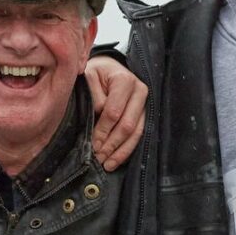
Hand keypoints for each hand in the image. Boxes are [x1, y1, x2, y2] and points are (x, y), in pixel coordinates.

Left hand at [85, 55, 146, 170]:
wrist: (109, 69)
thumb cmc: (96, 75)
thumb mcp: (88, 77)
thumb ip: (92, 96)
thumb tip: (97, 119)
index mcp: (125, 80)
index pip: (113, 112)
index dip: (102, 131)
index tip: (92, 144)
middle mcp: (140, 91)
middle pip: (127, 125)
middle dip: (111, 144)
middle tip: (97, 158)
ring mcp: (146, 104)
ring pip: (136, 133)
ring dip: (120, 152)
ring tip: (106, 165)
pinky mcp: (146, 114)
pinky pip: (139, 135)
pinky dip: (126, 150)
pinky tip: (115, 161)